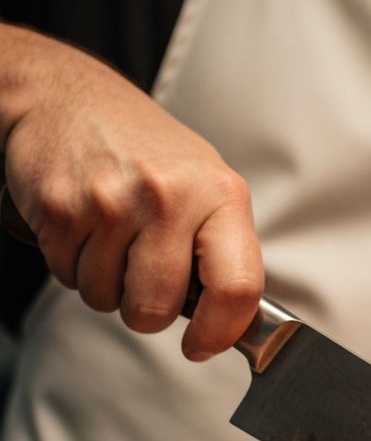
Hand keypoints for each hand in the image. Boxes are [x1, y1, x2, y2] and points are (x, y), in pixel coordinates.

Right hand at [0, 25, 261, 358]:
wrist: (67, 96)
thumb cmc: (147, 151)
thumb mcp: (207, 187)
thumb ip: (224, 251)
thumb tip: (236, 323)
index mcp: (221, 195)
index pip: (238, 287)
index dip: (222, 332)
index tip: (203, 345)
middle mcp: (171, 197)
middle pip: (159, 309)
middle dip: (148, 309)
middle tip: (144, 273)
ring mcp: (113, 203)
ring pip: (107, 300)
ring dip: (107, 285)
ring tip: (113, 237)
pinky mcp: (62, 208)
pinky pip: (68, 277)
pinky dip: (74, 265)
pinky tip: (85, 226)